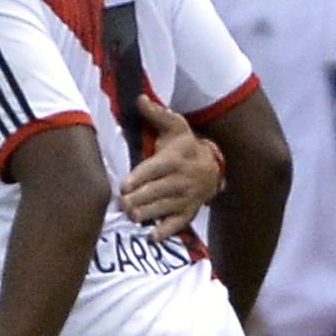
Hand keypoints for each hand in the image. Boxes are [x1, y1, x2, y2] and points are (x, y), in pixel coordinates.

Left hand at [120, 96, 219, 240]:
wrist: (213, 167)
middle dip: (139, 199)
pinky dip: (166, 232)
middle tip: (122, 204)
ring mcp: (185, 198)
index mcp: (174, 159)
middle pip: (157, 191)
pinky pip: (178, 224)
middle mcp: (181, 180)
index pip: (155, 169)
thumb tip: (140, 98)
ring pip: (164, 208)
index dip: (139, 178)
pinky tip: (152, 237)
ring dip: (148, 214)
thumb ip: (156, 114)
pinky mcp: (188, 212)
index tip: (124, 186)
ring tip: (131, 216)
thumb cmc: (185, 145)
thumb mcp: (175, 126)